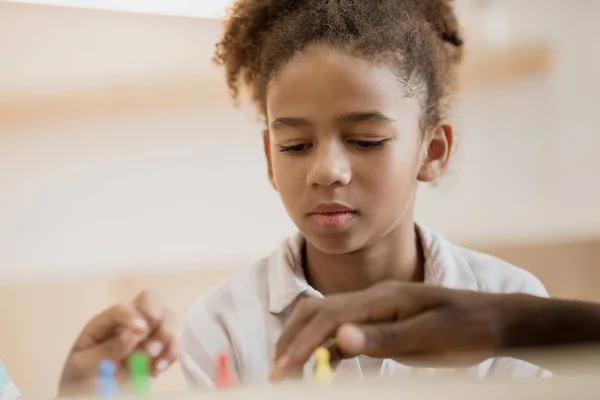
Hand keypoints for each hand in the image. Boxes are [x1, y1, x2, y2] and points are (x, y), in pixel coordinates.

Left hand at [59, 291, 176, 395]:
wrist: (90, 398)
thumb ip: (107, 349)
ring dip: (165, 336)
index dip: (133, 316)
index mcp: (105, 323)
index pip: (122, 309)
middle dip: (156, 315)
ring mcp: (145, 336)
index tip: (141, 331)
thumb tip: (133, 333)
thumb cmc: (82, 381)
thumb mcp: (84, 367)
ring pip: (167, 317)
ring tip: (152, 359)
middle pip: (151, 299)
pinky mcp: (158, 352)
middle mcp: (128, 323)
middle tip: (150, 338)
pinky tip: (157, 369)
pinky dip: (171, 354)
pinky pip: (174, 343)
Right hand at [270, 281, 511, 379]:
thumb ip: (384, 338)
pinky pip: (342, 332)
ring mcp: (375, 310)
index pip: (327, 318)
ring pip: (324, 319)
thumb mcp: (430, 338)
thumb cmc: (468, 330)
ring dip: (302, 342)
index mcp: (382, 299)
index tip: (281, 372)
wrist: (495, 319)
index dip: (301, 345)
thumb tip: (338, 340)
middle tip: (275, 374)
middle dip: (291, 341)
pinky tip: (317, 366)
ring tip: (287, 370)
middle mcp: (372, 299)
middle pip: (316, 312)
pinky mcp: (380, 323)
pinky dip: (322, 348)